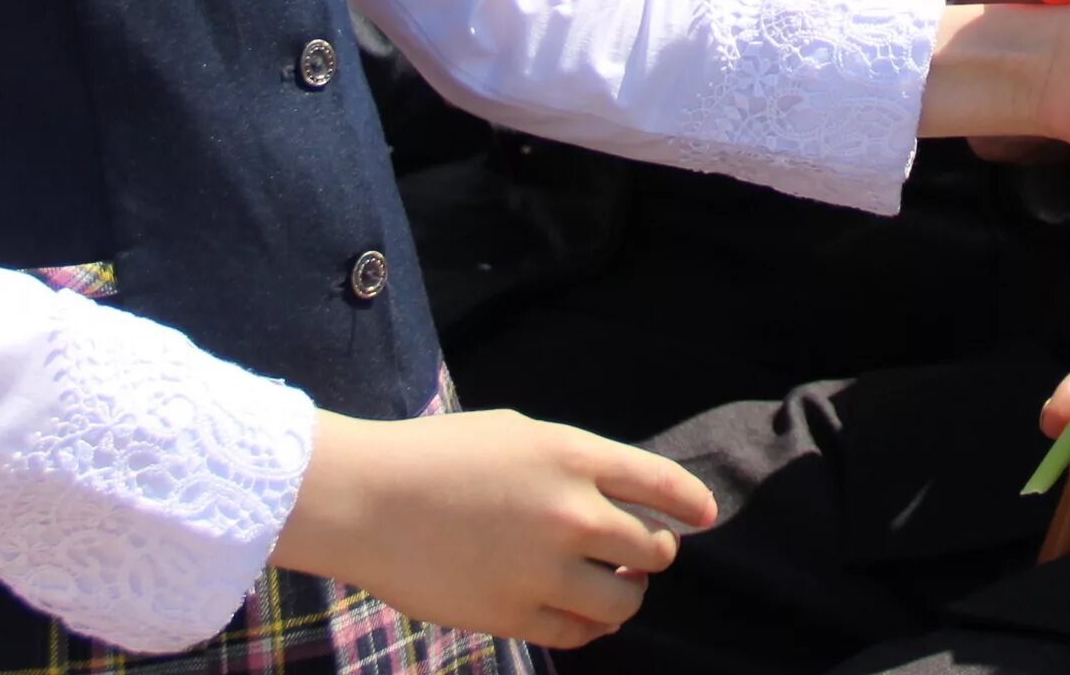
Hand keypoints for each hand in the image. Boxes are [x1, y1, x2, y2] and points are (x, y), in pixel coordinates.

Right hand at [275, 407, 716, 650]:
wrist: (367, 500)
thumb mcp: (519, 436)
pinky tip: (583, 614)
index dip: (691, 504)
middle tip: (637, 552)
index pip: (663, 485)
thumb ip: (576, 464)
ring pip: (625, 599)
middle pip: (653, 548)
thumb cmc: (439, 458)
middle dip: (653, 552)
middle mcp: (570, 512)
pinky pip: (580, 633)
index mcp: (573, 456)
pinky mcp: (514, 614)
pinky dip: (592, 626)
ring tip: (612, 585)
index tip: (702, 516)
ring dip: (626, 594)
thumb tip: (623, 498)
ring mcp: (544, 568)